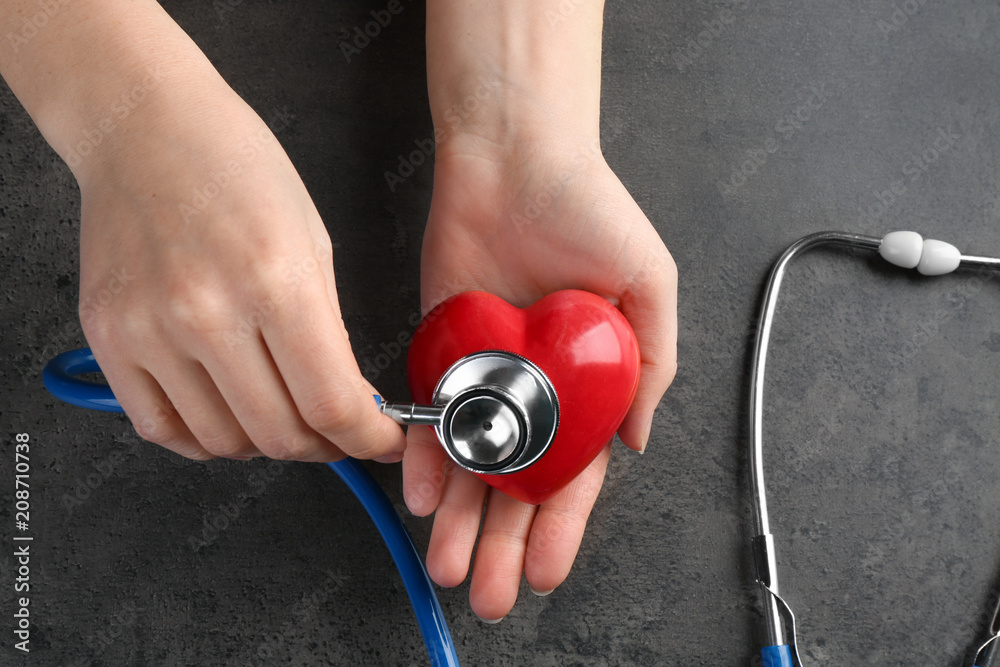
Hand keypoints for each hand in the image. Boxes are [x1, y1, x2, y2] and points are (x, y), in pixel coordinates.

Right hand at [74, 77, 404, 462]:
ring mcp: (151, 331)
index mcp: (276, 281)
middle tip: (337, 432)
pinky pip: (162, 429)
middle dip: (324, 445)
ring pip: (224, 442)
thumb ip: (330, 332)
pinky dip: (205, 439)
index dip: (367, 439)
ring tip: (282, 416)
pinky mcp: (110, 339)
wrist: (145, 128)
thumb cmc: (236, 169)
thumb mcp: (314, 243)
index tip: (380, 440)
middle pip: (280, 434)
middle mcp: (208, 312)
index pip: (332, 404)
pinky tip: (228, 415)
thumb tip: (347, 403)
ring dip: (265, 445)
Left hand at [403, 138, 676, 620]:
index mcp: (589, 381)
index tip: (547, 571)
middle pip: (518, 482)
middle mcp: (536, 387)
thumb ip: (650, 364)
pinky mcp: (443, 349)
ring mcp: (486, 373)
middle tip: (488, 593)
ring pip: (472, 462)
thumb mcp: (648, 285)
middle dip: (505, 542)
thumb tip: (636, 441)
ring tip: (449, 565)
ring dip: (461, 518)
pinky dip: (426, 457)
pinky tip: (424, 496)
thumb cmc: (589, 210)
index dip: (562, 526)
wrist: (514, 157)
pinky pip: (431, 415)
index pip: (575, 473)